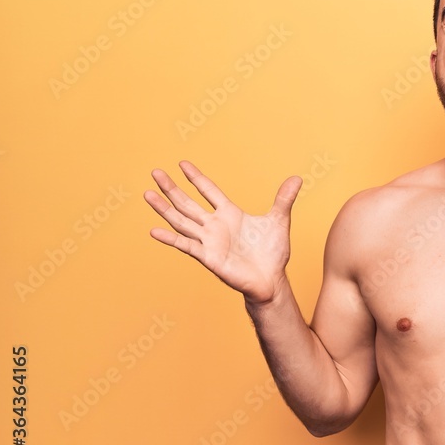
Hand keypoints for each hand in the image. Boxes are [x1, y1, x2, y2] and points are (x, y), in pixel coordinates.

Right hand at [144, 161, 301, 303]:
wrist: (271, 280)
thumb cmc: (272, 253)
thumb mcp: (279, 221)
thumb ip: (284, 199)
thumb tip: (297, 178)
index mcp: (230, 214)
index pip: (209, 191)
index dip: (196, 178)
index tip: (182, 164)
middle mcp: (215, 226)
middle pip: (188, 203)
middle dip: (172, 188)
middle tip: (155, 172)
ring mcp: (209, 241)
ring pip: (182, 221)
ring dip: (164, 208)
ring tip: (147, 194)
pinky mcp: (209, 257)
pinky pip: (186, 245)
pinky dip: (170, 238)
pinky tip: (154, 230)